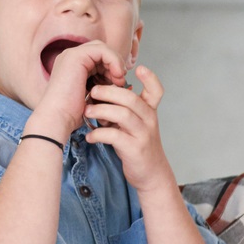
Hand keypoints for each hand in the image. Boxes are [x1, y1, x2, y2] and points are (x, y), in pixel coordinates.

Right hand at [29, 40, 127, 140]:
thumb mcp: (93, 96)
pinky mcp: (75, 57)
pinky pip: (102, 50)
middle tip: (120, 81)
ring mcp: (71, 55)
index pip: (99, 57)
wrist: (59, 119)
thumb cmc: (75, 114)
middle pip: (101, 50)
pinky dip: (114, 61)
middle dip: (114, 64)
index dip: (112, 67)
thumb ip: (102, 85)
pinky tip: (117, 75)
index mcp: (72, 66)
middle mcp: (70, 57)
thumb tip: (123, 82)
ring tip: (119, 81)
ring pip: (102, 48)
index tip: (119, 84)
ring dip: (116, 63)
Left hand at [86, 63, 176, 190]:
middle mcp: (149, 120)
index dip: (150, 78)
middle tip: (91, 91)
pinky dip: (98, 134)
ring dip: (101, 111)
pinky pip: (114, 136)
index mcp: (149, 112)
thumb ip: (123, 108)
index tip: (139, 68)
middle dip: (108, 92)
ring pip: (123, 115)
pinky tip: (90, 136)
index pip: (156, 91)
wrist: (150, 174)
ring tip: (87, 112)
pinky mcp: (135, 149)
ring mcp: (143, 134)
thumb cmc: (137, 145)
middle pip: (130, 98)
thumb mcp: (135, 123)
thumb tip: (98, 92)